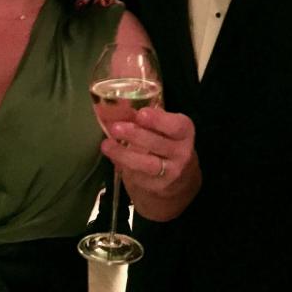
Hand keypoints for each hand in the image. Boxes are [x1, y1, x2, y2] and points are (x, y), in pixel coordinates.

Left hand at [102, 107, 200, 221]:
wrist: (180, 181)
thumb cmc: (166, 144)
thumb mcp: (164, 129)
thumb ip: (145, 117)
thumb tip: (120, 105)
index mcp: (184, 132)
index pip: (176, 126)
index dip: (158, 120)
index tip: (140, 113)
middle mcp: (182, 152)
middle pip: (158, 144)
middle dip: (135, 135)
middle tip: (115, 128)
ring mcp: (171, 172)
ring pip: (147, 164)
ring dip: (124, 154)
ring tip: (106, 145)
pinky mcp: (157, 187)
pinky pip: (138, 176)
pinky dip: (123, 165)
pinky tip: (113, 157)